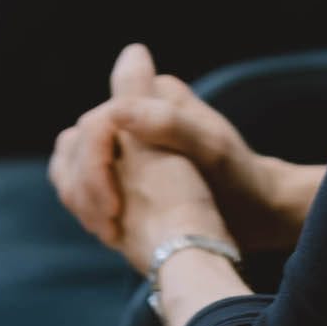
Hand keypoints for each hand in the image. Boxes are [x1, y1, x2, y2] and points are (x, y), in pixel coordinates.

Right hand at [52, 44, 230, 273]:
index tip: (114, 205)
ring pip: (72, 160)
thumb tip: (116, 110)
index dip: (95, 161)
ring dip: (81, 197)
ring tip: (108, 231)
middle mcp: (135, 112)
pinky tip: (108, 231)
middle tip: (109, 225)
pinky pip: (80, 180)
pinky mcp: (122, 168)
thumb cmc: (238, 178)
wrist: (253, 214)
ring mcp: (125, 141)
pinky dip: (85, 204)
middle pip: (79, 141)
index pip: (98, 121)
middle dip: (87, 185)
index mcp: (155, 94)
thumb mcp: (208, 148)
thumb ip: (166, 123)